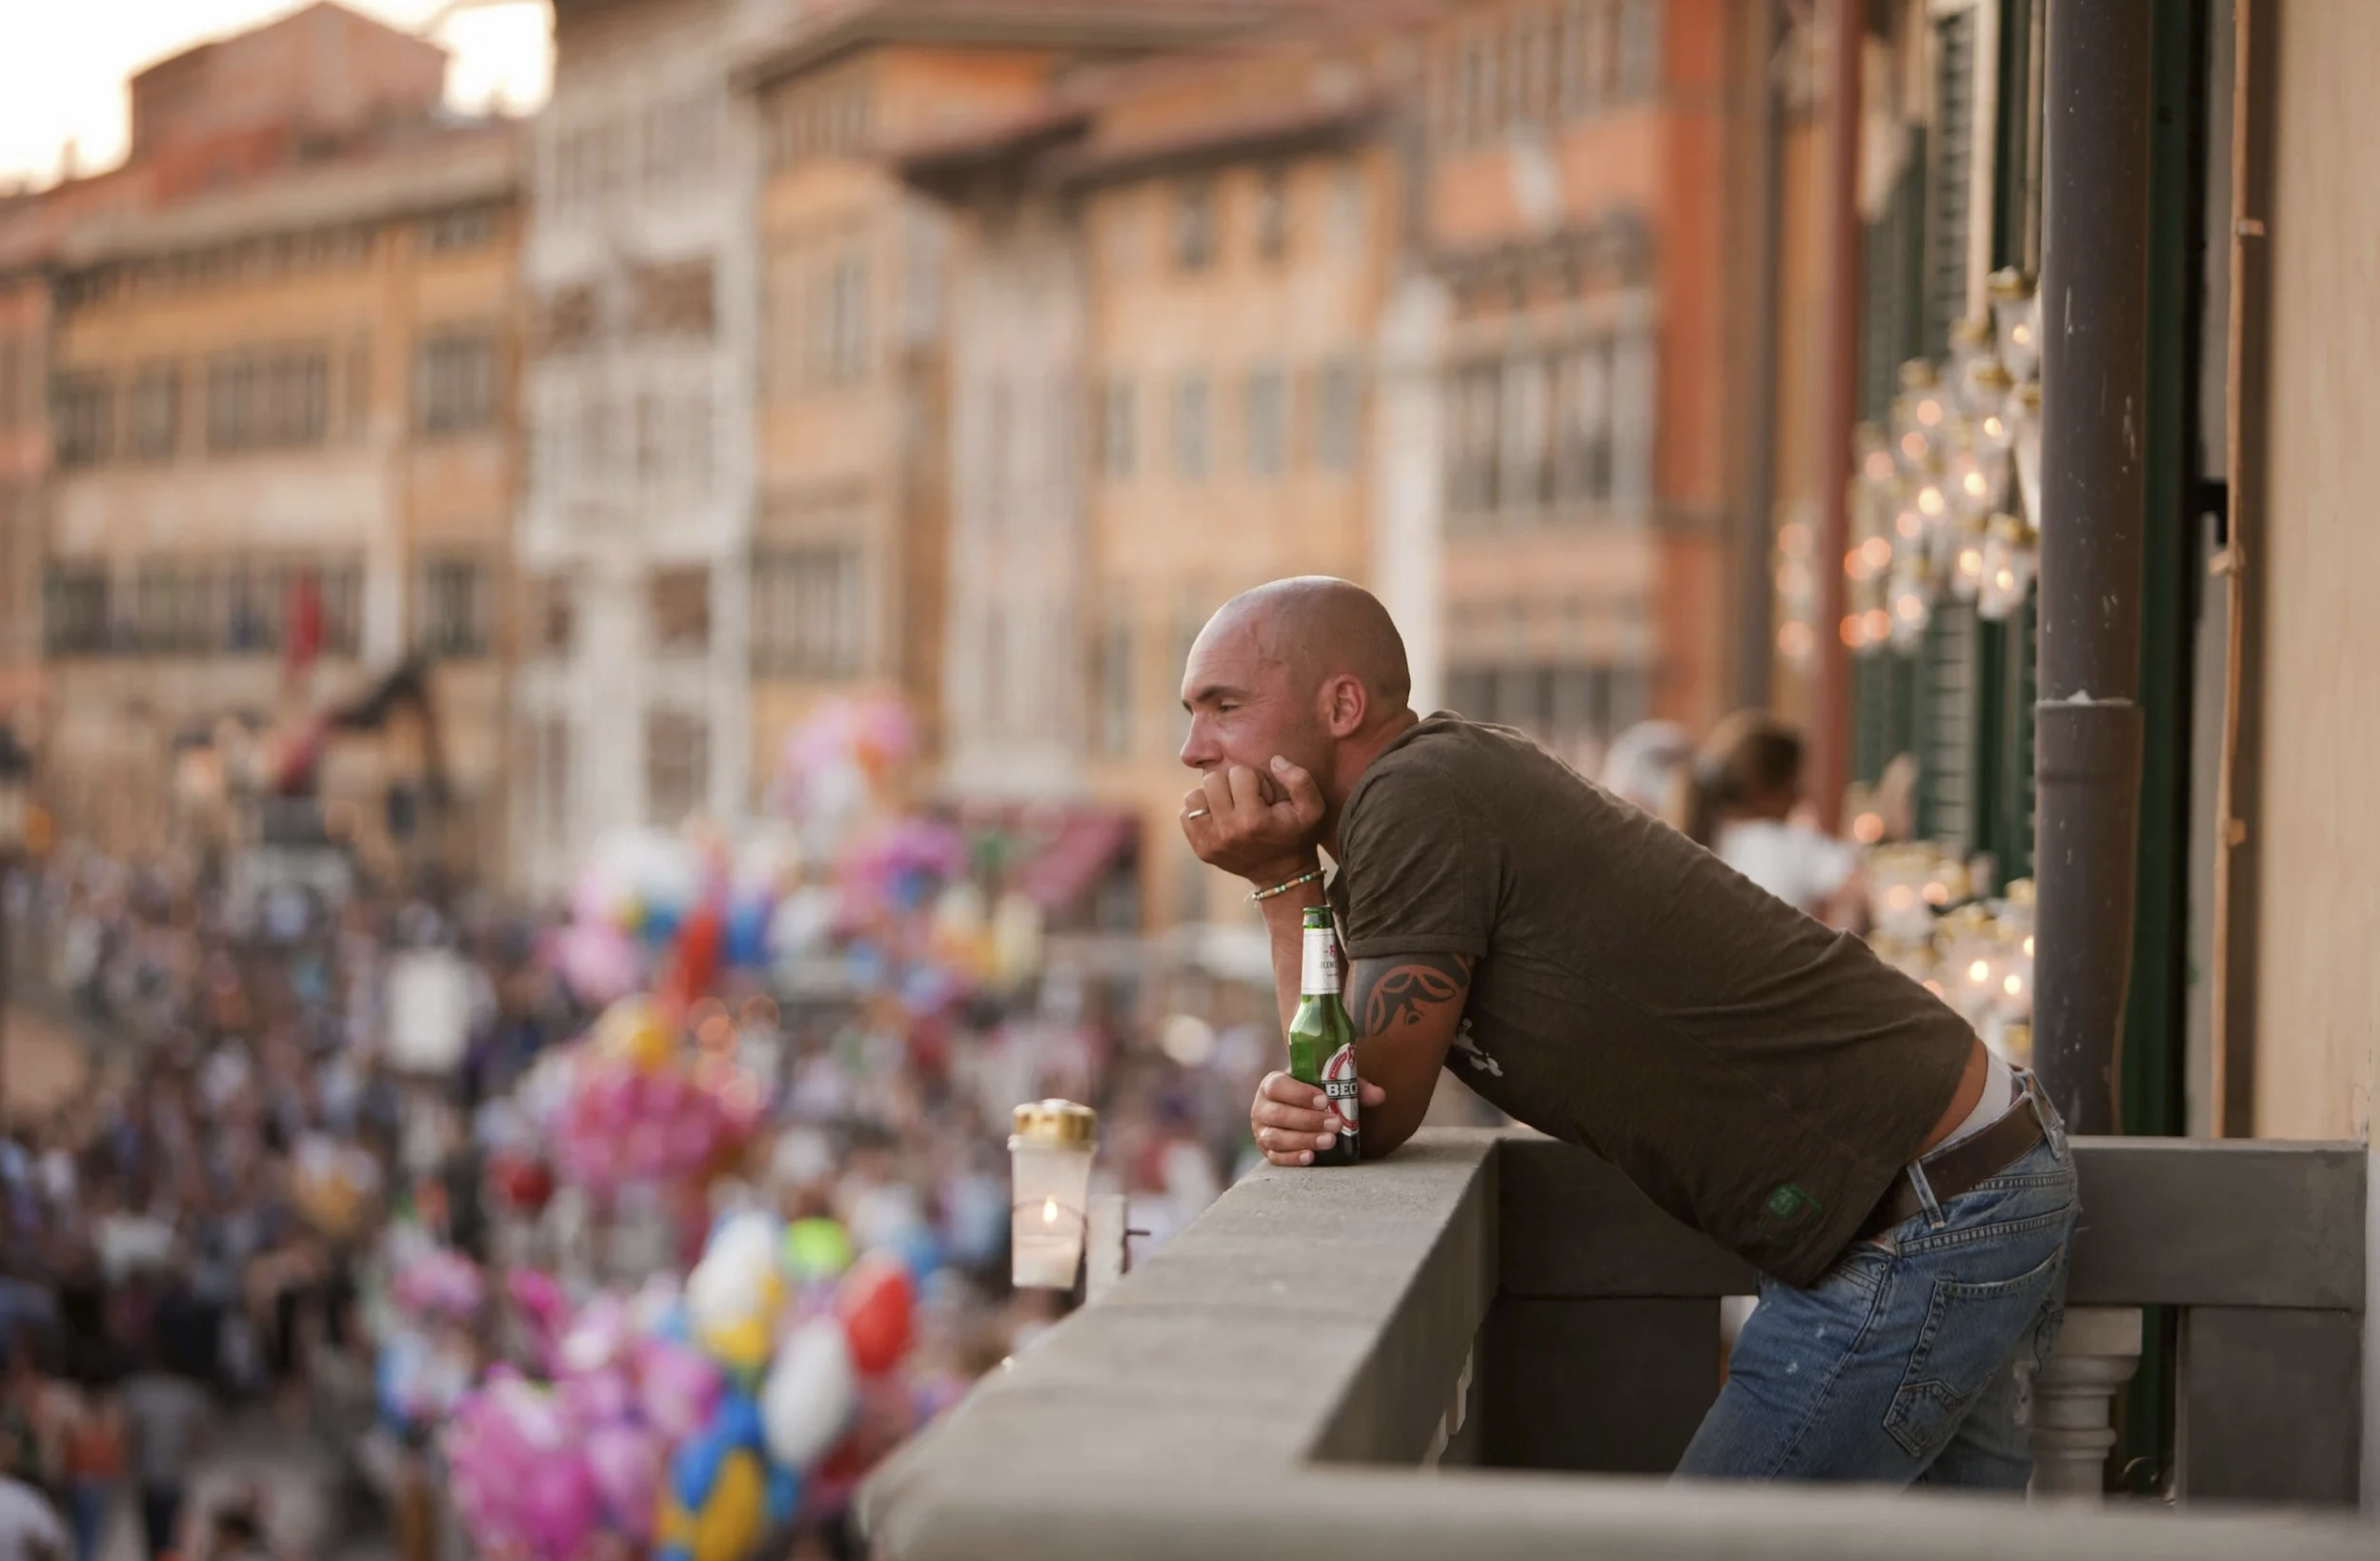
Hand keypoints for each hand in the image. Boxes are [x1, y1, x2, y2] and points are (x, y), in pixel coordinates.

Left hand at [1180, 756, 1325, 883]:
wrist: (1282, 874)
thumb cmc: (1297, 835)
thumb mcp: (1313, 808)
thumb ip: (1300, 779)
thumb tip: (1274, 761)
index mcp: (1253, 820)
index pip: (1239, 773)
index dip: (1255, 780)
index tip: (1264, 798)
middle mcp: (1227, 832)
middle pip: (1212, 780)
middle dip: (1231, 784)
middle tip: (1246, 801)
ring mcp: (1210, 842)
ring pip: (1194, 795)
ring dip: (1211, 796)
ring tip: (1230, 807)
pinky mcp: (1200, 849)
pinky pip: (1185, 814)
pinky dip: (1200, 811)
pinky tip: (1220, 818)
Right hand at [1250, 1069, 1387, 1166]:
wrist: (1298, 1110)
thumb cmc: (1315, 1094)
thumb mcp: (1332, 1085)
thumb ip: (1354, 1087)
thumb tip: (1379, 1095)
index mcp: (1272, 1084)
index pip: (1278, 1086)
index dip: (1299, 1093)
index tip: (1324, 1100)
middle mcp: (1261, 1107)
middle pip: (1278, 1114)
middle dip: (1308, 1120)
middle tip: (1335, 1124)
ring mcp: (1262, 1131)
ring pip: (1276, 1137)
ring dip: (1304, 1140)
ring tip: (1329, 1141)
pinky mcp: (1266, 1151)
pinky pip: (1276, 1157)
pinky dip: (1293, 1158)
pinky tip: (1311, 1157)